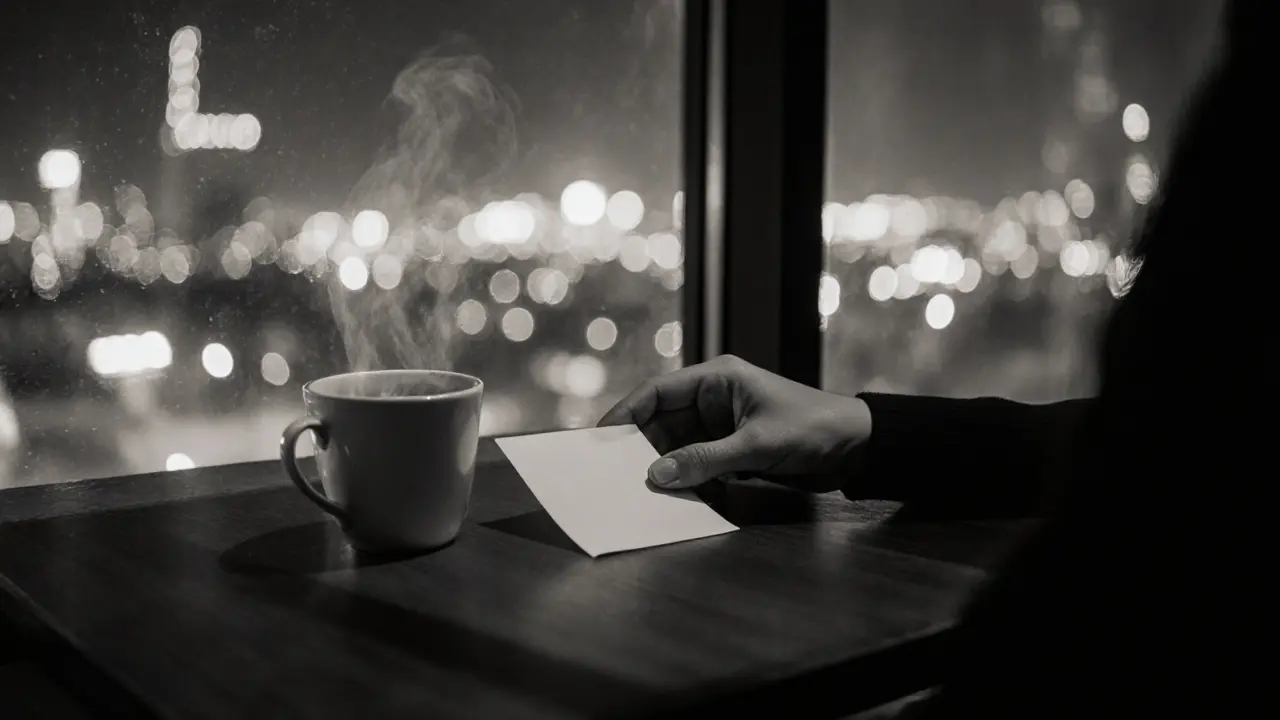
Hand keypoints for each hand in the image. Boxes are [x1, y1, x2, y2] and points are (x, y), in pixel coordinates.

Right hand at [598, 355, 871, 491]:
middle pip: (661, 423)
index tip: (599, 439)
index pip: (657, 391)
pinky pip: (697, 465)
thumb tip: (656, 475)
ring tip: (639, 493)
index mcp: (717, 379)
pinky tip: (674, 499)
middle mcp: (714, 399)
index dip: (625, 414)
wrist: (858, 448)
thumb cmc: (813, 429)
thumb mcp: (756, 444)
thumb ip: (705, 459)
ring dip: (664, 469)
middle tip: (613, 476)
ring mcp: (721, 427)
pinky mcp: (732, 451)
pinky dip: (686, 480)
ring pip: (677, 448)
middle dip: (641, 449)